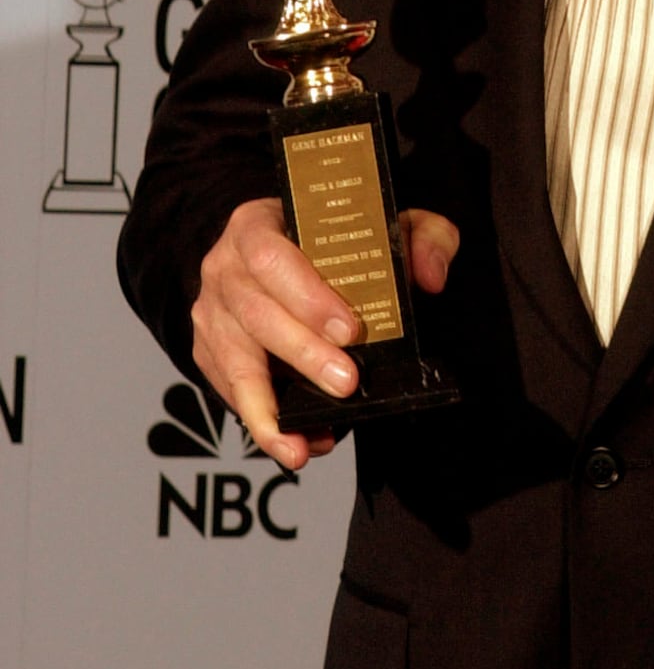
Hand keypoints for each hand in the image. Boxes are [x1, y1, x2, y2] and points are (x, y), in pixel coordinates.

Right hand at [191, 196, 459, 468]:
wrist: (281, 249)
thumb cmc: (330, 238)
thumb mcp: (382, 223)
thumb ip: (420, 237)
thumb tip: (430, 276)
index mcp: (257, 225)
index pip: (273, 257)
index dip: (308, 296)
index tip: (349, 330)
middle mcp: (225, 268)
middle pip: (256, 315)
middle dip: (303, 355)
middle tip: (345, 384)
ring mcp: (212, 313)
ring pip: (235, 363)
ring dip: (268, 408)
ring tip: (299, 446)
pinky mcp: (209, 352)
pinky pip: (230, 391)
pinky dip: (264, 421)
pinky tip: (299, 440)